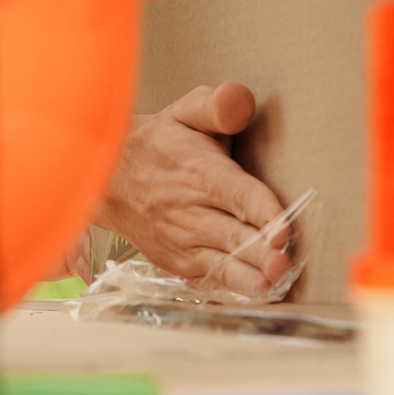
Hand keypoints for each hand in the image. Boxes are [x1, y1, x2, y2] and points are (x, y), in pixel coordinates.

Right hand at [95, 82, 292, 291]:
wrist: (108, 180)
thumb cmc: (158, 145)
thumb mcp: (184, 112)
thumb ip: (218, 105)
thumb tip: (241, 101)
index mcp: (199, 173)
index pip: (237, 194)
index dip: (262, 212)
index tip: (283, 228)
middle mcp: (190, 212)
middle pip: (233, 236)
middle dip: (261, 252)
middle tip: (285, 262)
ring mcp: (183, 242)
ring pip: (223, 264)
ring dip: (250, 276)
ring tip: (274, 283)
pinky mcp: (180, 263)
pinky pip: (209, 280)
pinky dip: (233, 289)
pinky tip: (258, 293)